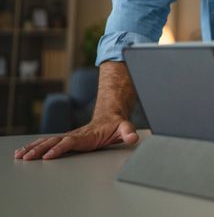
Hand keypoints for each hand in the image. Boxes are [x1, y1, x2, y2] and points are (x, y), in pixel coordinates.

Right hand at [13, 115, 138, 159]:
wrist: (110, 116)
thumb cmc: (116, 125)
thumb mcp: (125, 127)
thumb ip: (128, 132)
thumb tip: (132, 137)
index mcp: (87, 135)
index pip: (71, 142)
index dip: (60, 148)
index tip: (49, 155)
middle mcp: (75, 135)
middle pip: (55, 142)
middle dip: (40, 150)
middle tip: (27, 157)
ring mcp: (69, 137)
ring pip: (48, 141)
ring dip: (34, 148)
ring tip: (20, 155)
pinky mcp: (66, 139)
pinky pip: (48, 142)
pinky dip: (35, 146)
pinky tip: (24, 152)